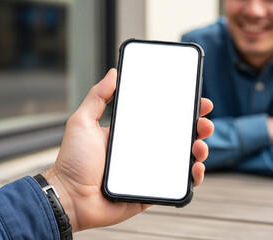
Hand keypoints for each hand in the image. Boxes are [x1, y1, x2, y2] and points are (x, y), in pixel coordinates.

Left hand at [43, 69, 213, 231]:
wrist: (68, 198)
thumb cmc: (72, 162)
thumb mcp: (82, 122)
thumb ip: (97, 97)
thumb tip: (113, 73)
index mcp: (131, 134)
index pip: (162, 118)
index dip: (181, 109)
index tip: (196, 100)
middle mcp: (143, 151)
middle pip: (178, 136)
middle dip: (197, 127)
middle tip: (204, 122)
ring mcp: (149, 171)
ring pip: (182, 159)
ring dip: (199, 150)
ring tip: (200, 145)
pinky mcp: (152, 191)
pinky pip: (177, 184)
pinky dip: (192, 177)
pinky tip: (196, 168)